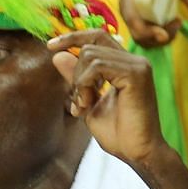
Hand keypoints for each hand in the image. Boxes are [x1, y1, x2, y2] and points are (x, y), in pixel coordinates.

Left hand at [48, 29, 166, 166]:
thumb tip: (57, 55)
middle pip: (91, 45)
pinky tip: (88, 104)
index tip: (50, 46)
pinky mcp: (136, 74)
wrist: (138, 152)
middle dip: (75, 72)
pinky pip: (97, 67)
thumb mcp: (88, 102)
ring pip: (90, 55)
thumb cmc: (118, 132)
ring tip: (84, 106)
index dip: (73, 37)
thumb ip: (76, 79)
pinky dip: (84, 85)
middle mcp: (135, 60)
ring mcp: (138, 65)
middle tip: (78, 102)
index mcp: (126, 65)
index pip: (99, 36)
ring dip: (78, 83)